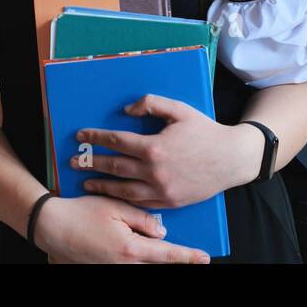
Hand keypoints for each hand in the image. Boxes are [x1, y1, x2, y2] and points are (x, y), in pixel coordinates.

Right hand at [34, 194, 210, 263]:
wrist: (51, 227)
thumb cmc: (81, 213)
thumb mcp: (115, 208)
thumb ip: (143, 219)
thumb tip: (162, 231)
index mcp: (130, 249)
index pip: (166, 254)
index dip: (187, 256)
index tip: (204, 257)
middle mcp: (124, 264)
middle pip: (157, 262)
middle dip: (175, 258)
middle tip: (194, 255)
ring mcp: (113, 268)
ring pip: (143, 263)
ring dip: (155, 255)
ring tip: (171, 250)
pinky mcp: (105, 267)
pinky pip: (129, 263)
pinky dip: (139, 256)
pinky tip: (142, 246)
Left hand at [71, 95, 260, 209]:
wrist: (232, 159)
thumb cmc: (205, 132)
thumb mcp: (179, 110)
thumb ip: (151, 104)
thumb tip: (126, 110)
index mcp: (154, 147)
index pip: (116, 141)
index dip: (96, 137)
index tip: (81, 135)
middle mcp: (154, 172)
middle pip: (114, 167)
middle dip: (91, 163)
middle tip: (74, 161)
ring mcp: (161, 190)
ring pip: (123, 189)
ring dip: (101, 186)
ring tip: (86, 183)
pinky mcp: (169, 202)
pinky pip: (140, 203)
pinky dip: (123, 199)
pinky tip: (114, 195)